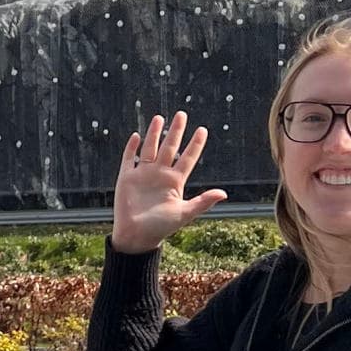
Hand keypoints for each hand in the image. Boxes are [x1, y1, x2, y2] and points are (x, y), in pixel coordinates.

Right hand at [112, 111, 228, 253]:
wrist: (136, 236)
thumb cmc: (161, 228)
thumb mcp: (184, 214)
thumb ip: (203, 202)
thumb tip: (224, 193)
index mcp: (175, 182)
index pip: (187, 158)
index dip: (195, 144)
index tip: (202, 130)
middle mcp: (160, 175)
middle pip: (170, 147)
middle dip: (175, 131)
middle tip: (182, 114)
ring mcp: (143, 175)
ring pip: (150, 148)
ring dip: (154, 134)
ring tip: (159, 118)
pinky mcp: (127, 178)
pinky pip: (129, 159)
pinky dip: (131, 147)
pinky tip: (136, 135)